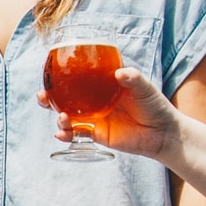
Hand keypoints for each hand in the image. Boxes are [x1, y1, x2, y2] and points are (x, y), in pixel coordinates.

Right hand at [39, 67, 177, 159]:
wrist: (163, 133)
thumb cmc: (155, 105)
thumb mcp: (145, 88)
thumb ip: (133, 78)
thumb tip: (119, 72)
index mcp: (102, 84)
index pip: (77, 76)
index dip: (60, 74)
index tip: (49, 71)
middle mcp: (94, 100)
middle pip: (64, 96)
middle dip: (49, 96)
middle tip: (42, 95)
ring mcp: (94, 117)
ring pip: (67, 115)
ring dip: (57, 116)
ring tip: (61, 117)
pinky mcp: (96, 134)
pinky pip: (76, 134)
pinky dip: (66, 134)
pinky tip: (61, 134)